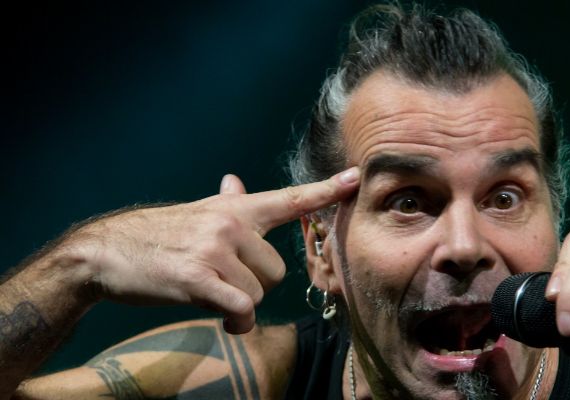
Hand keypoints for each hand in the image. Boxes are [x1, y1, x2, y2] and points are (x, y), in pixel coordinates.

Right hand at [73, 168, 359, 333]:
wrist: (106, 252)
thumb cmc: (158, 236)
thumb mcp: (198, 213)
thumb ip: (228, 204)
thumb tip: (235, 181)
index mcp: (236, 209)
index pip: (289, 198)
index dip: (326, 190)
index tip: (356, 178)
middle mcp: (231, 224)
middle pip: (277, 271)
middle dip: (255, 286)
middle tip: (223, 282)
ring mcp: (215, 249)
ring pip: (259, 293)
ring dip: (240, 306)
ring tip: (212, 297)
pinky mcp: (199, 278)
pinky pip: (242, 309)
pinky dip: (236, 322)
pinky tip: (221, 318)